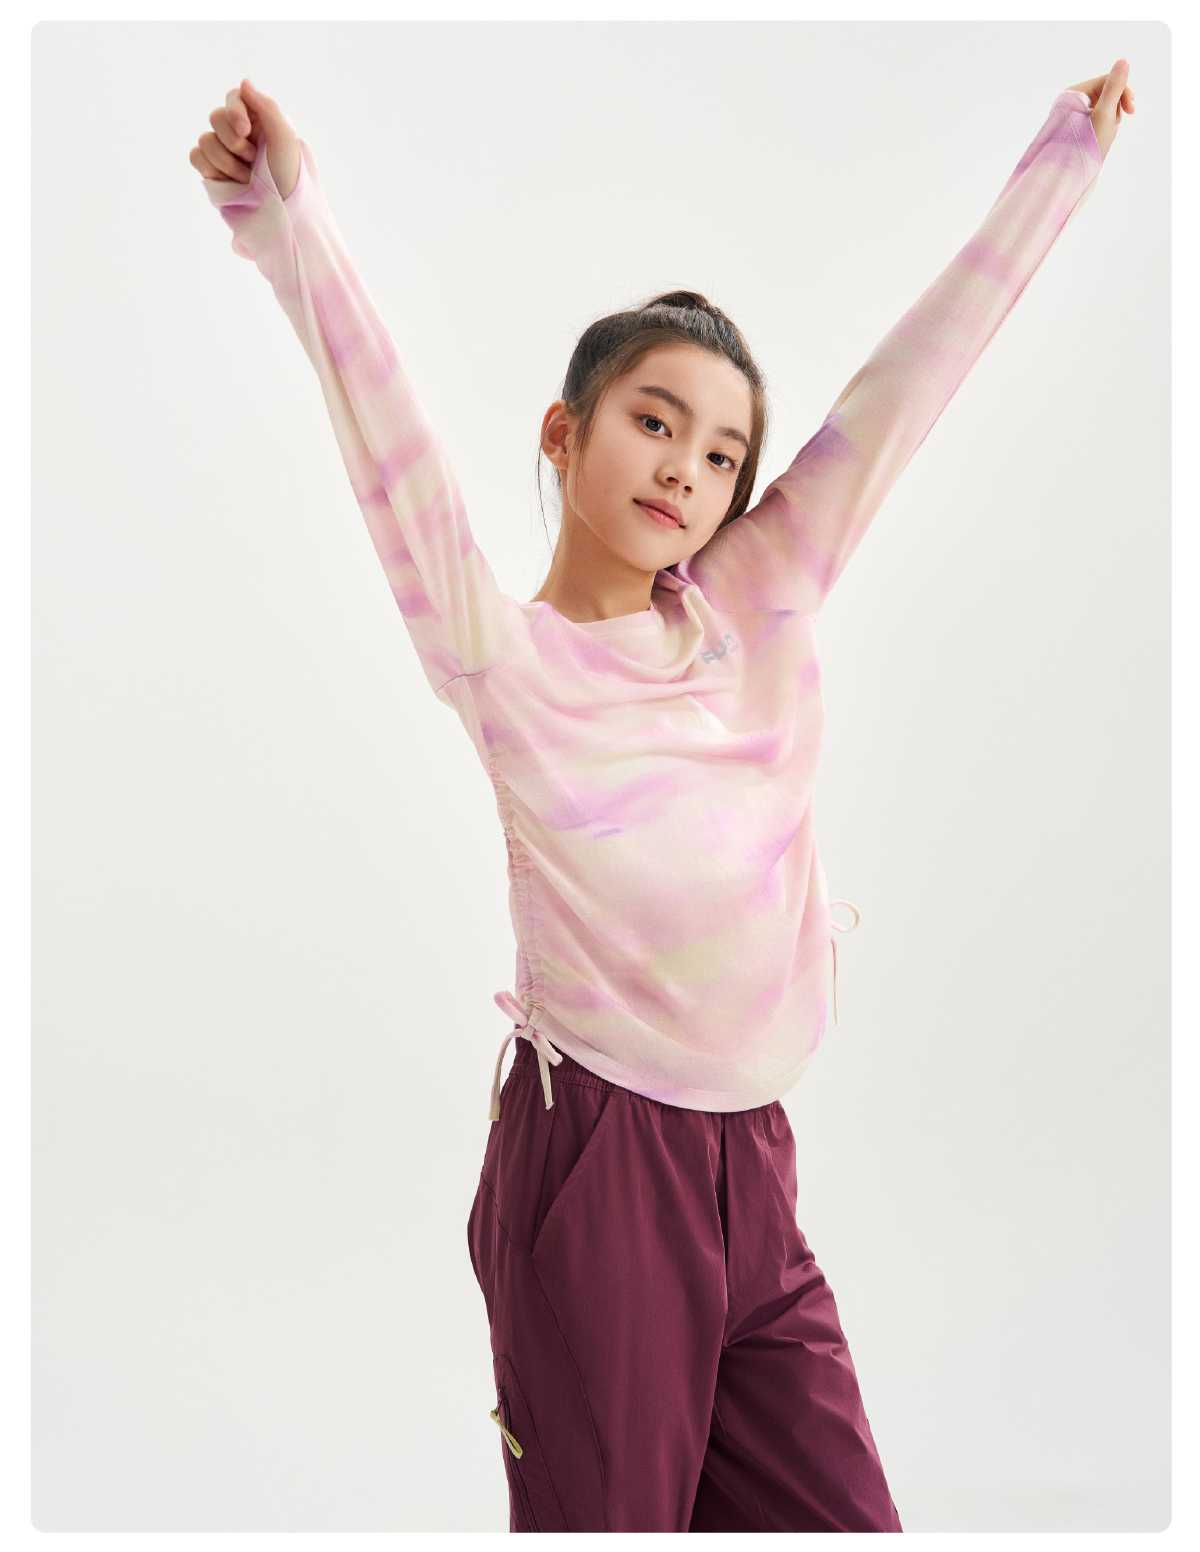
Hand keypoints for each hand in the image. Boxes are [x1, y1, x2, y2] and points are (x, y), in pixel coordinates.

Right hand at [187, 79, 300, 200]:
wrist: (281, 214)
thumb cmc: (289, 176)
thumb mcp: (286, 138)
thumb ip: (266, 106)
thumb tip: (244, 83)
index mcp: (258, 119)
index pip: (233, 98)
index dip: (235, 112)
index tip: (246, 131)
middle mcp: (239, 132)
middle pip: (215, 118)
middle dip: (234, 143)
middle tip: (253, 161)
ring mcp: (223, 151)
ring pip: (205, 140)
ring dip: (227, 162)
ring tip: (247, 178)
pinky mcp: (211, 170)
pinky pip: (196, 156)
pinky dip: (211, 169)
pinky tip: (229, 182)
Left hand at [1064, 57, 1133, 161]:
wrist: (1071, 176)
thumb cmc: (1088, 145)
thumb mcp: (1105, 114)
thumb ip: (1114, 88)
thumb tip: (1123, 60)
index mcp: (1074, 92)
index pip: (1108, 80)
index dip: (1123, 92)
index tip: (1131, 110)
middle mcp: (1071, 99)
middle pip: (1107, 92)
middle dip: (1116, 107)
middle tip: (1117, 124)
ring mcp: (1074, 111)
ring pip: (1105, 105)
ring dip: (1112, 117)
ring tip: (1108, 133)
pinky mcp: (1078, 123)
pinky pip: (1099, 116)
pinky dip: (1105, 124)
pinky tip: (1103, 136)